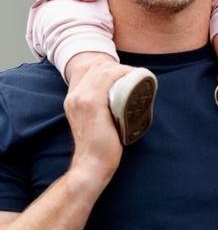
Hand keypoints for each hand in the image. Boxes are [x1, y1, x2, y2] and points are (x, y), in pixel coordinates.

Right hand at [64, 62, 132, 186]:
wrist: (92, 165)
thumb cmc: (98, 145)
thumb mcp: (92, 121)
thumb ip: (96, 109)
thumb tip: (116, 99)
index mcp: (72, 98)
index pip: (84, 69)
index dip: (103, 65)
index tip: (119, 72)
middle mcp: (74, 96)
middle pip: (93, 66)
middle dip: (113, 64)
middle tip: (130, 73)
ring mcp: (81, 99)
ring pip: (101, 69)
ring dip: (120, 67)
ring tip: (133, 74)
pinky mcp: (92, 104)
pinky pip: (106, 78)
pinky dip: (120, 72)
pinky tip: (131, 76)